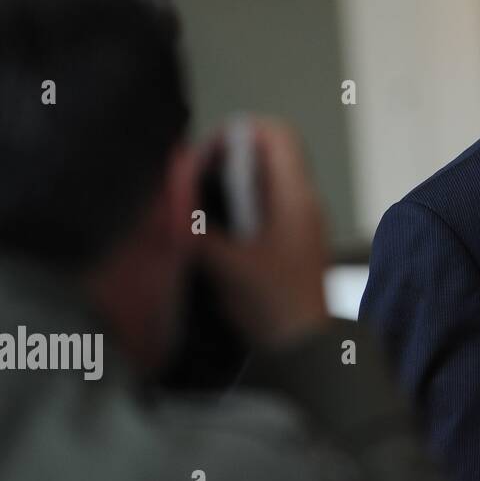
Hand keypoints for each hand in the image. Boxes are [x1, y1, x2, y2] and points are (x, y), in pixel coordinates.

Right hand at [195, 118, 330, 347]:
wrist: (305, 347)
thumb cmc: (277, 308)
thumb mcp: (228, 266)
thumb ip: (199, 232)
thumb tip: (174, 207)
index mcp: (296, 198)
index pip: (277, 135)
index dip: (240, 132)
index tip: (207, 151)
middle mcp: (303, 202)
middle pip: (269, 153)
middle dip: (228, 157)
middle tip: (196, 176)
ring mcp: (300, 219)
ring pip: (265, 178)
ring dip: (231, 182)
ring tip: (202, 202)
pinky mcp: (292, 238)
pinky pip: (266, 204)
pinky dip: (239, 205)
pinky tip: (217, 229)